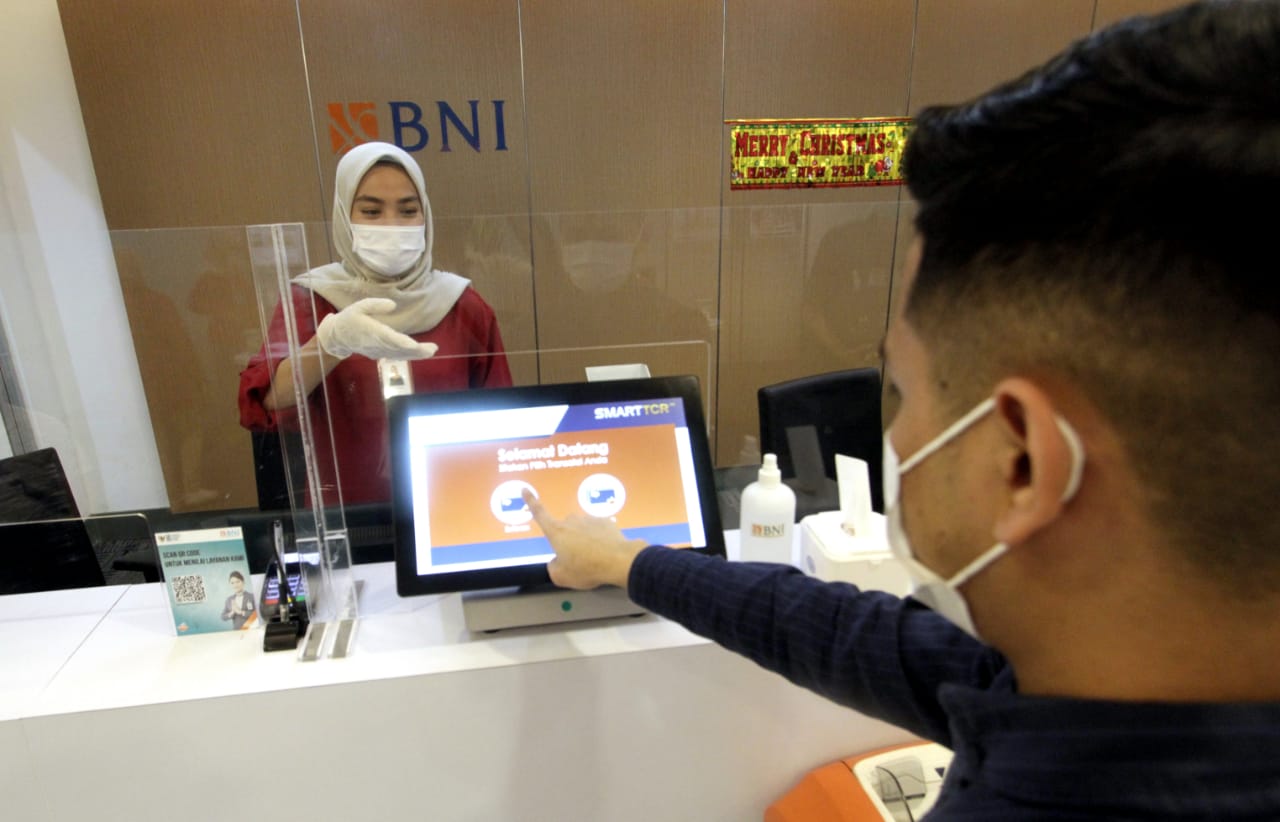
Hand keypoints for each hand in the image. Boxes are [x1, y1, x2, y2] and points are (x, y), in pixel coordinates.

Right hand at [315, 297, 439, 359]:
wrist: (337, 337)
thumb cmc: (349, 319)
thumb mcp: (359, 306)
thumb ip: (375, 305)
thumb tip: (392, 305)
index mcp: (372, 332)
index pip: (389, 339)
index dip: (402, 343)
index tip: (414, 345)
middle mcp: (378, 344)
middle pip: (399, 350)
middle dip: (416, 351)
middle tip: (433, 349)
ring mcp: (379, 351)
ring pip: (400, 355)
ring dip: (416, 355)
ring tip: (431, 351)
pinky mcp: (380, 354)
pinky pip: (396, 356)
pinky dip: (409, 356)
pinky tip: (420, 354)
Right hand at [524, 490, 647, 589]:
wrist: (618, 561)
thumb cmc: (587, 569)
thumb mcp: (562, 577)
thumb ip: (553, 567)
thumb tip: (557, 562)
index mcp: (556, 532)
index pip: (539, 513)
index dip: (531, 501)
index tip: (526, 489)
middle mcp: (571, 521)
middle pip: (565, 529)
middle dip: (569, 541)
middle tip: (578, 560)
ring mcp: (589, 519)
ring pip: (582, 530)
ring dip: (585, 540)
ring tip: (594, 558)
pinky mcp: (605, 521)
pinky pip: (597, 530)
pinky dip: (599, 539)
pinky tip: (605, 552)